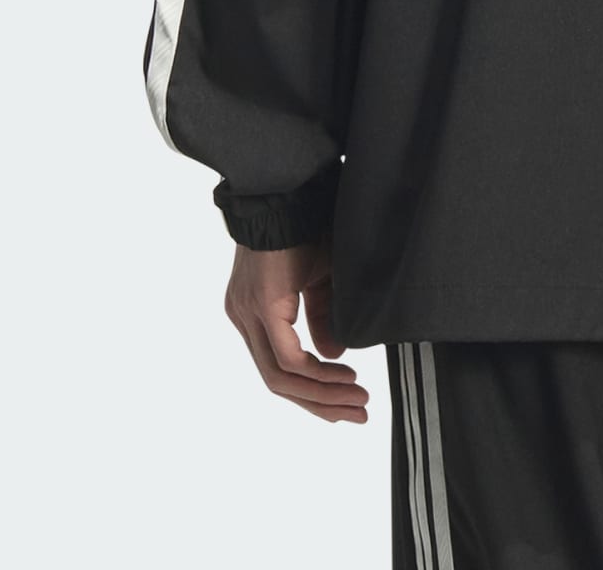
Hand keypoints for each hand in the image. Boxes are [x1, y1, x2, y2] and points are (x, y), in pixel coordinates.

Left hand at [222, 239, 370, 424]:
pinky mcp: (259, 307)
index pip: (279, 368)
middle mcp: (244, 317)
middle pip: (278, 381)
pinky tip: (343, 375)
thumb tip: (332, 357)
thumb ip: (322, 316)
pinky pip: (285, 357)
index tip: (348, 402)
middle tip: (357, 414)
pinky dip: (315, 373)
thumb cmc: (306, 224)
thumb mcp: (321, 276)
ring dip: (321, 394)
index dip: (314, 392)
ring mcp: (247, 314)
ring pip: (280, 376)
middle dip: (321, 403)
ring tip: (357, 399)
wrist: (288, 189)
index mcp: (254, 311)